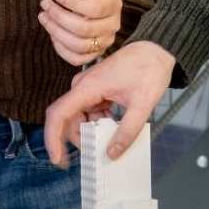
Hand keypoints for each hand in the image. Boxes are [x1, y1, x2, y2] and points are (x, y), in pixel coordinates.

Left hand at [39, 0, 121, 65]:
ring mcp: (105, 41)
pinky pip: (77, 59)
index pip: (94, 9)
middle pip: (84, 29)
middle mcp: (113, 25)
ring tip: (44, 17)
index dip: (72, 3)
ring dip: (56, 32)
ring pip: (79, 46)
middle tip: (45, 5)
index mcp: (113, 3)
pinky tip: (52, 33)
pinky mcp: (95, 52)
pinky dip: (61, 49)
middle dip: (59, 17)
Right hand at [42, 40, 175, 167]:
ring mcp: (87, 89)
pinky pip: (89, 113)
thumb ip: (128, 131)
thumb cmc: (149, 70)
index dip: (53, 138)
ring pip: (78, 118)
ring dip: (89, 133)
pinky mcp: (95, 91)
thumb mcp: (143, 104)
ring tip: (109, 142)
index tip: (57, 159)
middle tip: (95, 156)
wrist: (155, 49)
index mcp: (87, 88)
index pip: (58, 114)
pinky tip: (113, 128)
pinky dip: (97, 125)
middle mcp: (82, 87)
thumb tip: (112, 154)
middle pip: (68, 120)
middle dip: (78, 140)